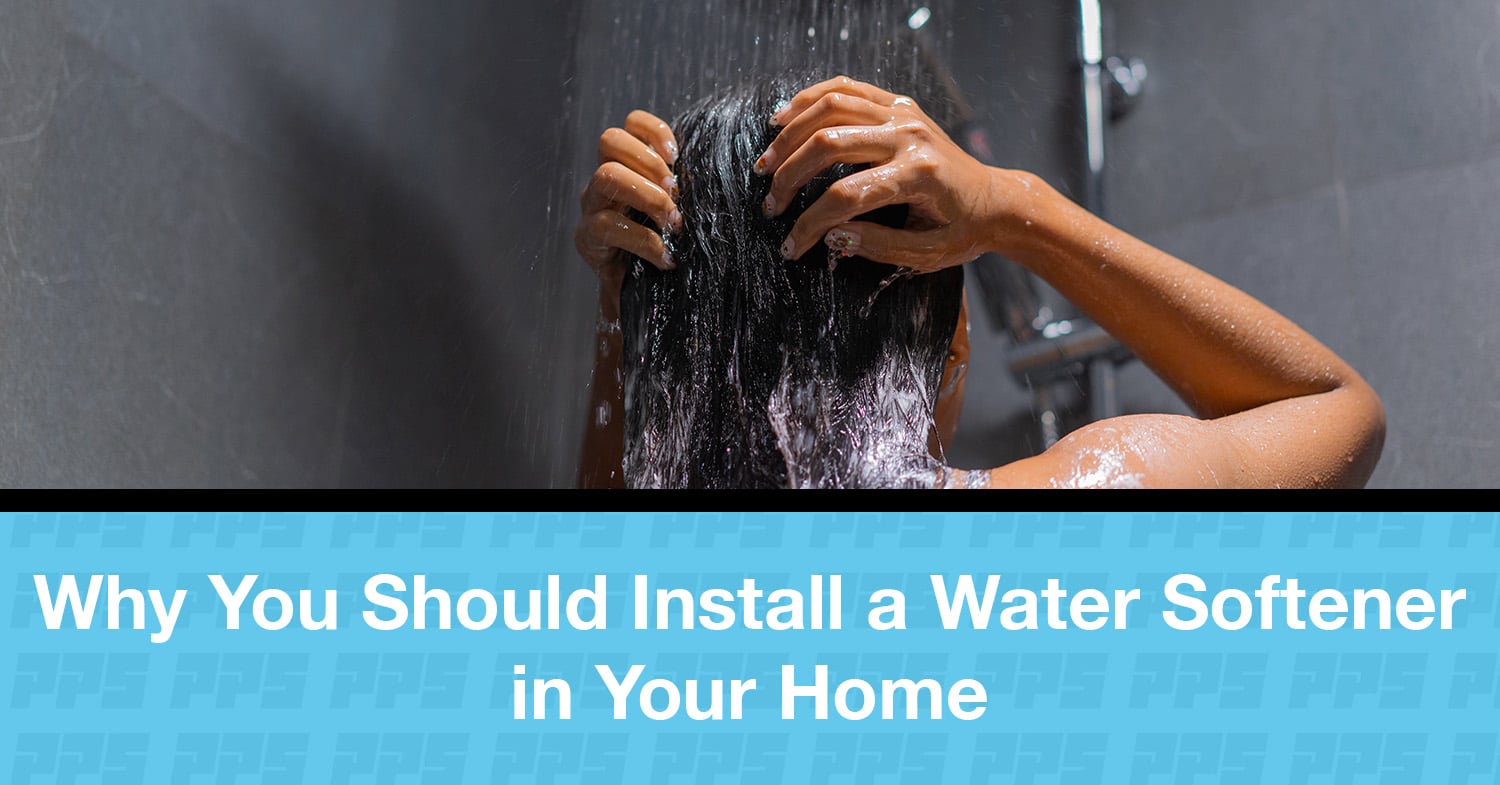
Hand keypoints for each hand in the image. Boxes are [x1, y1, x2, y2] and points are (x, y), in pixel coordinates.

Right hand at [574, 110, 681, 319]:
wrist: (635, 295)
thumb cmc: (662, 246)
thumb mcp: (676, 214)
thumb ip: (686, 193)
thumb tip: (724, 172)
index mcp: (625, 166)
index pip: (628, 124)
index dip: (652, 130)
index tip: (678, 154)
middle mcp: (603, 180)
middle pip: (610, 140)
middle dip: (649, 162)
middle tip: (676, 192)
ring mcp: (591, 207)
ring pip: (605, 176)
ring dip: (647, 195)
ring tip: (673, 222)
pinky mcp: (587, 239)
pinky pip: (607, 226)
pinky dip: (644, 241)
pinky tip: (666, 257)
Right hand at [758, 76, 1005, 271]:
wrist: (994, 199)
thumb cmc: (961, 231)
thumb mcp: (926, 254)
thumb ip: (879, 247)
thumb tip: (831, 235)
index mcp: (919, 175)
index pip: (847, 196)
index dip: (810, 224)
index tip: (791, 246)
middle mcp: (910, 136)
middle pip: (829, 143)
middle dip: (790, 176)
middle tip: (770, 205)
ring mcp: (904, 114)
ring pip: (831, 107)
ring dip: (790, 135)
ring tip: (767, 163)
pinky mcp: (898, 105)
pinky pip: (846, 89)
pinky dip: (809, 99)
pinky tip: (784, 118)